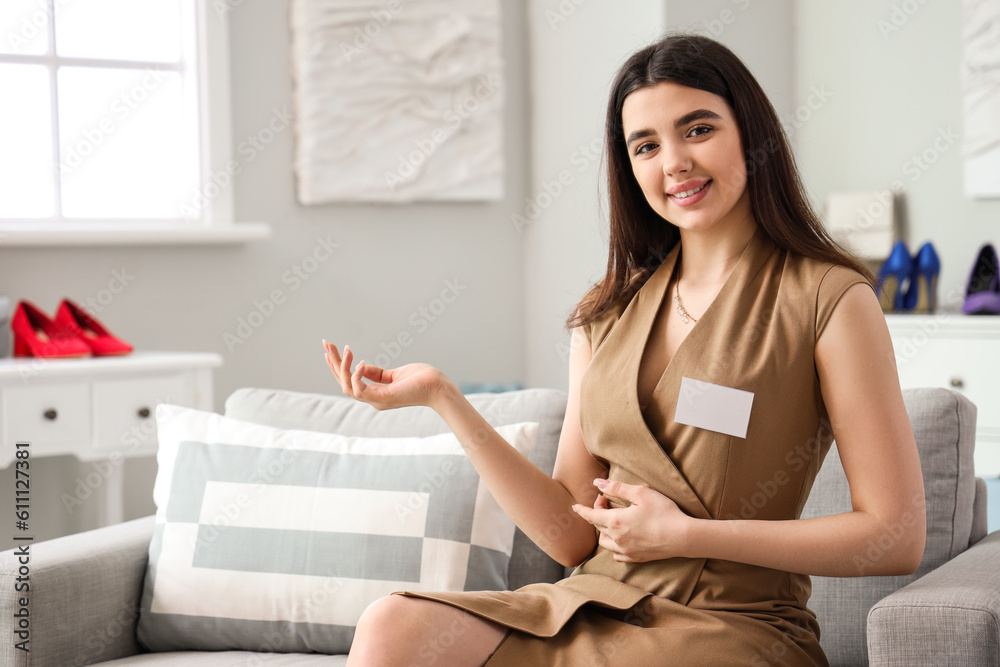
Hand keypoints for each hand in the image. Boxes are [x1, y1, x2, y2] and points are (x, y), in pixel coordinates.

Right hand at [323, 340, 449, 410]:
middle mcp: (373, 399)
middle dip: (334, 363)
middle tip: (327, 343)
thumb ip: (378, 373)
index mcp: (375, 393)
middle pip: (344, 383)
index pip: (349, 381)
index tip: (329, 350)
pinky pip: (360, 391)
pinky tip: (360, 362)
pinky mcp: (383, 399)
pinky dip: (356, 376)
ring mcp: (376, 401)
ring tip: (346, 350)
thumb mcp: (395, 374)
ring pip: (347, 387)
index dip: (337, 367)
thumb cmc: (421, 380)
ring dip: (342, 368)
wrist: (438, 387)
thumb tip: (361, 367)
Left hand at [571, 478, 692, 562]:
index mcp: (616, 522)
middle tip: (606, 501)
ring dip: (603, 531)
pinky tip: (620, 538)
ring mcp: (627, 551)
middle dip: (597, 513)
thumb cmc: (664, 512)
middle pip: (598, 527)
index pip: (591, 516)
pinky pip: (617, 554)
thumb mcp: (641, 493)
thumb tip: (598, 482)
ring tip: (612, 520)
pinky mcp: (637, 558)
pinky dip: (614, 545)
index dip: (582, 510)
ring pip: (605, 543)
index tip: (575, 506)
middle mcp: (617, 539)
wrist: (684, 537)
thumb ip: (617, 488)